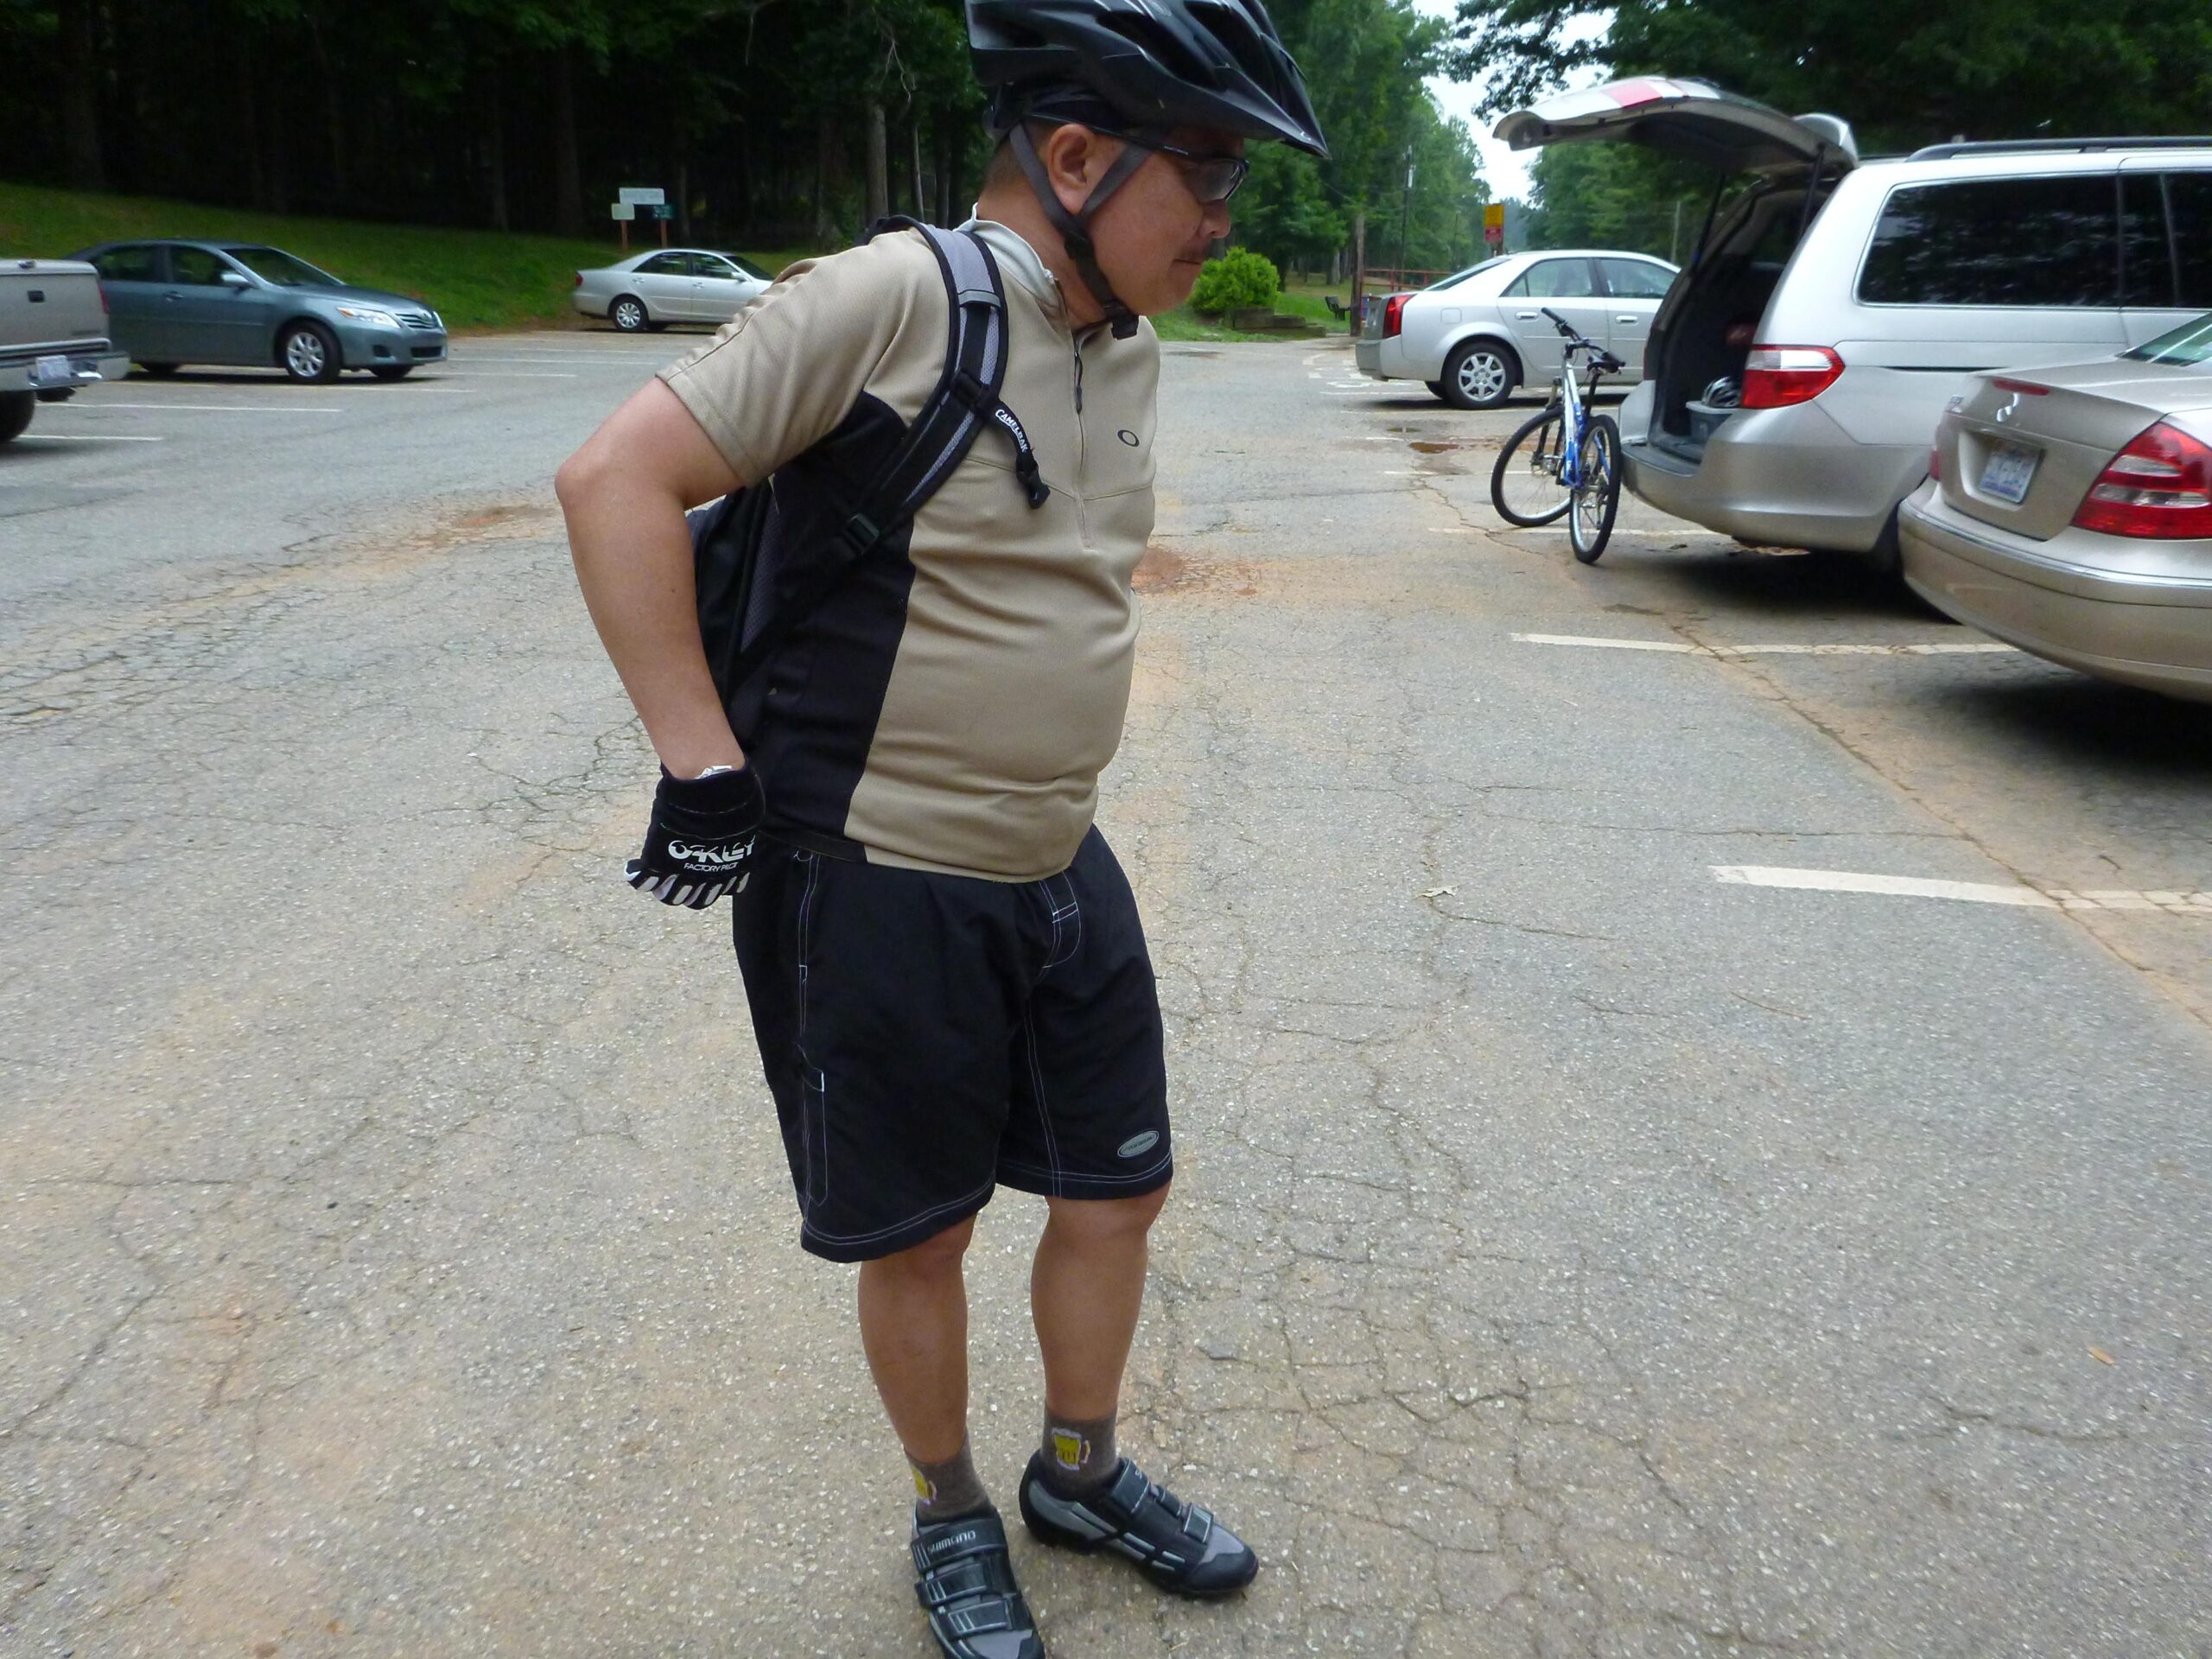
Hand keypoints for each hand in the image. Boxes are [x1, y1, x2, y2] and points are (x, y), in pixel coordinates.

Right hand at [625, 764, 766, 908]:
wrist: (709, 795)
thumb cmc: (733, 801)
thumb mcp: (743, 823)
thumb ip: (735, 837)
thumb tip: (731, 833)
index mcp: (732, 869)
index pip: (721, 890)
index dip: (710, 883)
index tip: (703, 872)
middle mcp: (708, 878)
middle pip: (694, 900)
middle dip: (686, 890)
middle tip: (677, 875)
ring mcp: (683, 873)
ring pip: (670, 897)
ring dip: (663, 888)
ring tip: (657, 873)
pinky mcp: (659, 864)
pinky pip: (643, 882)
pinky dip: (637, 877)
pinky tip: (634, 867)